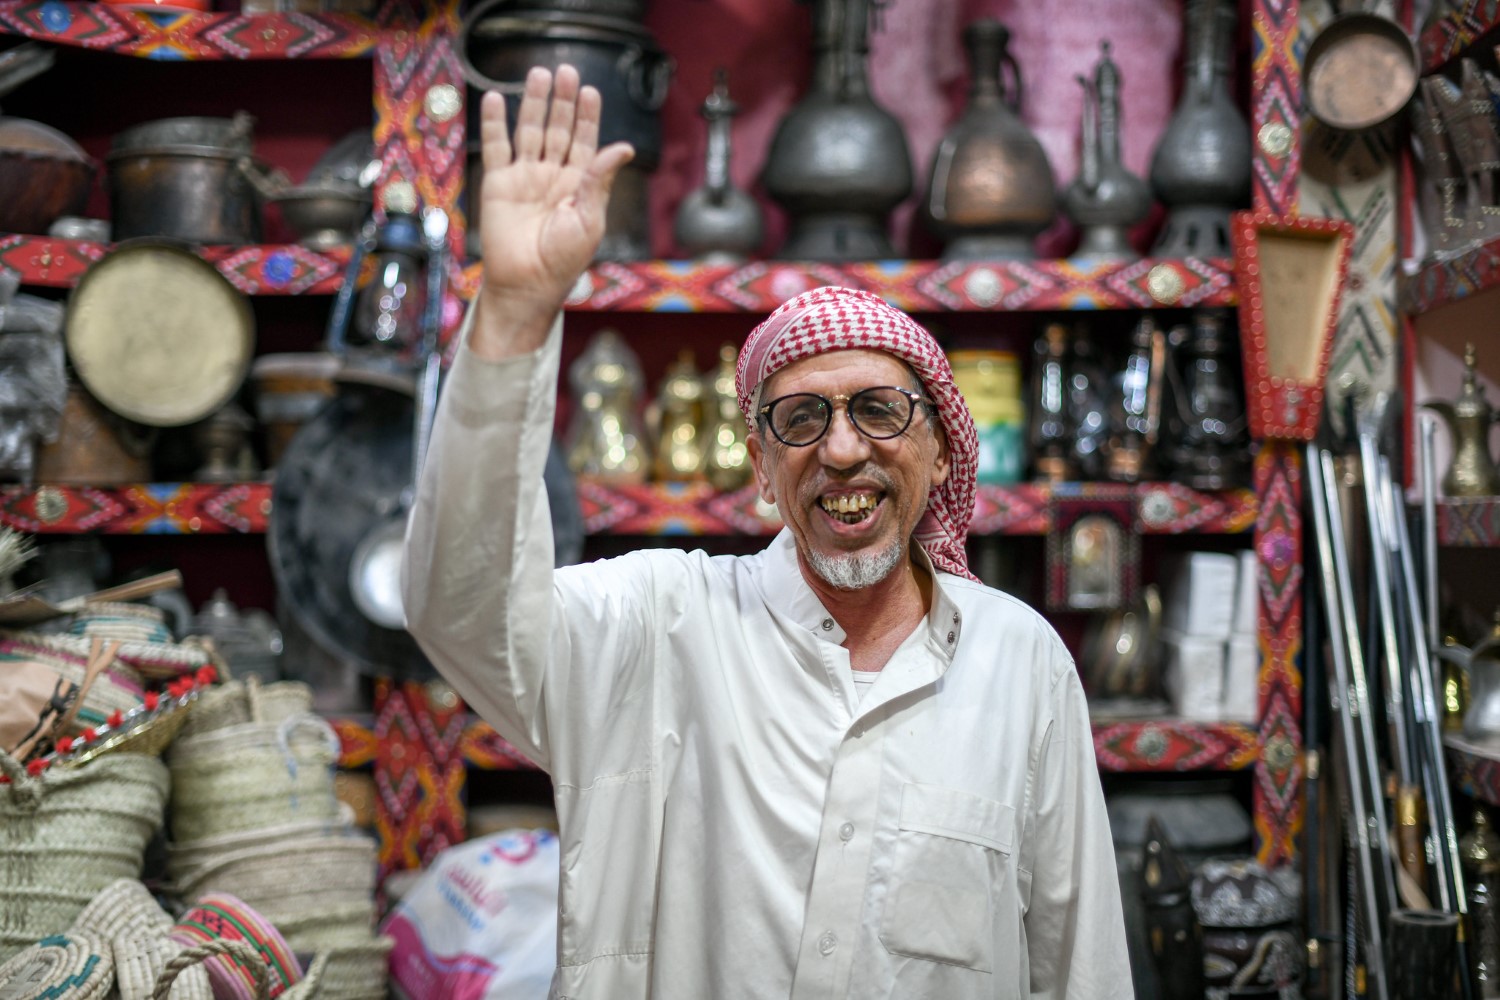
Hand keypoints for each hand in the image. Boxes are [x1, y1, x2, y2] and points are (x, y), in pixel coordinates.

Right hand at [472, 64, 633, 357]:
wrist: (526, 285)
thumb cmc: (563, 261)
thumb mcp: (590, 220)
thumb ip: (600, 180)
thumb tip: (623, 147)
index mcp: (579, 185)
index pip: (585, 142)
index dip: (588, 116)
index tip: (590, 91)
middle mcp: (553, 176)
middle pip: (558, 128)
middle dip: (562, 101)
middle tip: (565, 71)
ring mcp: (525, 177)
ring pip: (529, 130)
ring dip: (533, 103)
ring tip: (538, 75)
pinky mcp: (499, 183)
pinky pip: (496, 147)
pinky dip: (494, 123)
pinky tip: (495, 100)